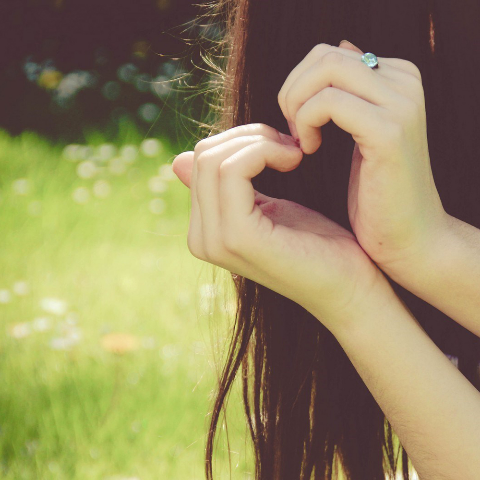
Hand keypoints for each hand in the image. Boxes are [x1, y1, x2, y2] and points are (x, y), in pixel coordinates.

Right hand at [172, 123, 389, 334]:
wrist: (350, 282)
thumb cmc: (314, 242)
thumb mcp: (264, 205)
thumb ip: (228, 186)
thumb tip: (177, 159)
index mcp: (204, 231)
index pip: (199, 162)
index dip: (240, 141)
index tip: (280, 145)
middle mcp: (201, 240)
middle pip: (203, 156)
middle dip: (249, 137)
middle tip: (289, 145)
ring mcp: (216, 241)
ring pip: (214, 160)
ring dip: (260, 142)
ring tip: (294, 152)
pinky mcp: (239, 237)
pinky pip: (233, 170)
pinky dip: (265, 151)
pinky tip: (295, 159)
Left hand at [278, 40, 448, 273]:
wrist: (408, 238)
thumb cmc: (378, 192)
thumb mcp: (363, 132)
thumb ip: (353, 91)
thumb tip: (341, 49)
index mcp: (398, 79)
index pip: (329, 54)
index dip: (300, 87)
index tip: (298, 125)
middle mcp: (405, 82)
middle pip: (324, 56)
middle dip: (293, 92)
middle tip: (291, 131)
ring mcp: (401, 104)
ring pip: (325, 71)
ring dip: (297, 106)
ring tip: (301, 142)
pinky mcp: (389, 132)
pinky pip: (327, 103)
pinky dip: (305, 124)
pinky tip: (308, 151)